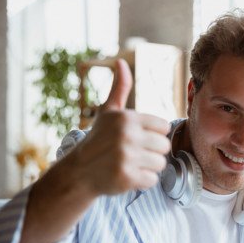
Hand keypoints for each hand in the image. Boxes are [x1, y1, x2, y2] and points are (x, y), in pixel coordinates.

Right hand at [57, 58, 171, 198]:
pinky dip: (142, 181)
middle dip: (152, 152)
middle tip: (133, 154)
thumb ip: (120, 88)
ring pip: (160, 164)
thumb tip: (120, 61)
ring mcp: (126, 157)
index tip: (137, 138)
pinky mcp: (126, 177)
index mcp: (127, 118)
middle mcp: (127, 136)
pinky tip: (127, 175)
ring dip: (148, 167)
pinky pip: (151, 180)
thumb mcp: (108, 112)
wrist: (79, 171)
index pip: (163, 127)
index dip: (152, 134)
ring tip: (130, 164)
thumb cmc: (98, 139)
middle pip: (164, 146)